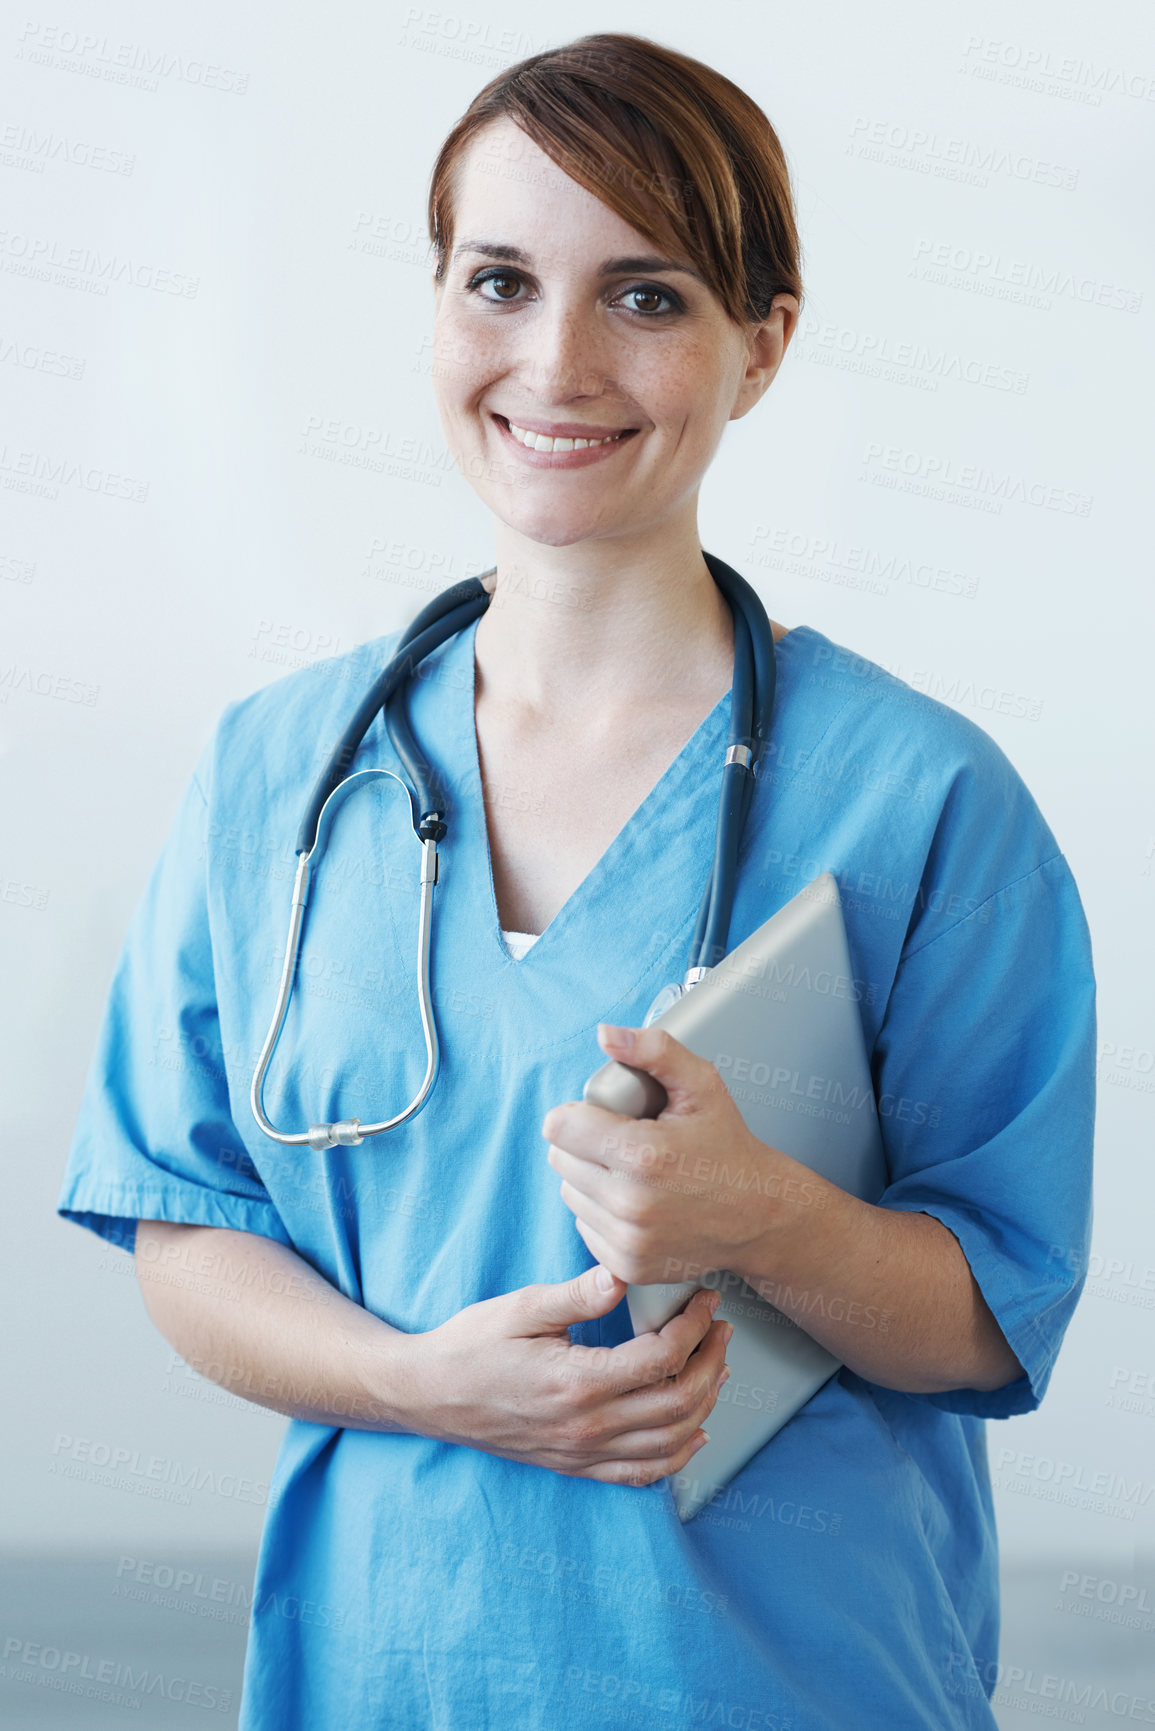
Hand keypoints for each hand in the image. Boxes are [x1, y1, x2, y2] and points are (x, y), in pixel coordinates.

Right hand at [406, 1267, 731, 1486]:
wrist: (427, 1395)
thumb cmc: (471, 1345)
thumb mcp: (521, 1308)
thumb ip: (578, 1295)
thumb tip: (624, 1274)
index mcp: (576, 1382)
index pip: (661, 1358)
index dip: (694, 1327)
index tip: (705, 1301)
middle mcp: (586, 1426)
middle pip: (677, 1403)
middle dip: (711, 1363)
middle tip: (720, 1329)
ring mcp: (581, 1453)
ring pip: (668, 1442)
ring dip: (704, 1404)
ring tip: (716, 1368)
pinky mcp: (574, 1466)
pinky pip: (639, 1474)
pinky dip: (676, 1456)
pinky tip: (692, 1431)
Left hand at [543, 1022, 813, 1284]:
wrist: (761, 1215)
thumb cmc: (729, 1147)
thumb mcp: (701, 1085)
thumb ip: (654, 1050)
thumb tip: (606, 1034)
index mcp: (642, 1153)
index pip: (558, 1127)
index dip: (577, 1114)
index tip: (602, 1116)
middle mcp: (630, 1202)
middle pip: (559, 1159)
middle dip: (583, 1143)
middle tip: (623, 1141)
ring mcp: (628, 1240)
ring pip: (568, 1193)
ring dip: (588, 1178)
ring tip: (630, 1171)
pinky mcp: (627, 1266)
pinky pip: (584, 1226)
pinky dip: (601, 1212)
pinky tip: (634, 1201)